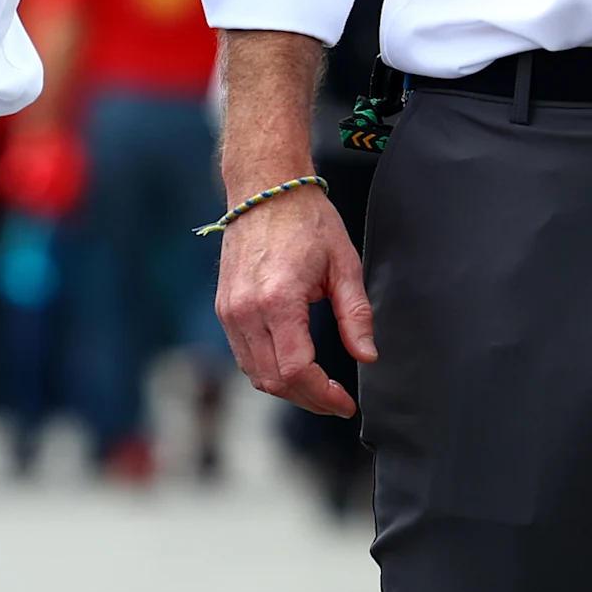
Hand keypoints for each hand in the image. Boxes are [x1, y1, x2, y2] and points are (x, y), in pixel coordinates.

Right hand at [212, 27, 366, 416]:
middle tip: (337, 400)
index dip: (323, 395)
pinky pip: (243, 355)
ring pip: (254, 373)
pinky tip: (294, 364)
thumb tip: (367, 356)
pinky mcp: (224, 307)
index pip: (296, 370)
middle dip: (308, 399)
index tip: (345, 403)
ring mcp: (229, 310)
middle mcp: (246, 309)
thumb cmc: (306, 220)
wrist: (263, 189)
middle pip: (273, 380)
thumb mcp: (344, 264)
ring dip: (287, 388)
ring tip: (319, 386)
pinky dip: (268, 369)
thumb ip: (356, 315)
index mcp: (278, 299)